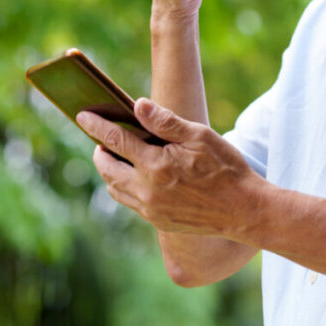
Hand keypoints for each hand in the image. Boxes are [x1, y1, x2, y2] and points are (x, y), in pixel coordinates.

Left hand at [77, 98, 261, 236]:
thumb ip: (166, 121)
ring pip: (115, 188)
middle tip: (102, 138)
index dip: (96, 125)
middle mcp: (147, 189)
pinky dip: (122, 187)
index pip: (115, 139)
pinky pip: (129, 202)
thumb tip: (137, 104)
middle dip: (99, 150)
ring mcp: (151, 208)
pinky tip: (133, 177)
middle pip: (106, 167)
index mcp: (156, 164)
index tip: (82, 115)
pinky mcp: (158, 221)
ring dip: (109, 170)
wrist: (244, 210)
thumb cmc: (225, 167)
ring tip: (115, 156)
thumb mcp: (199, 136)